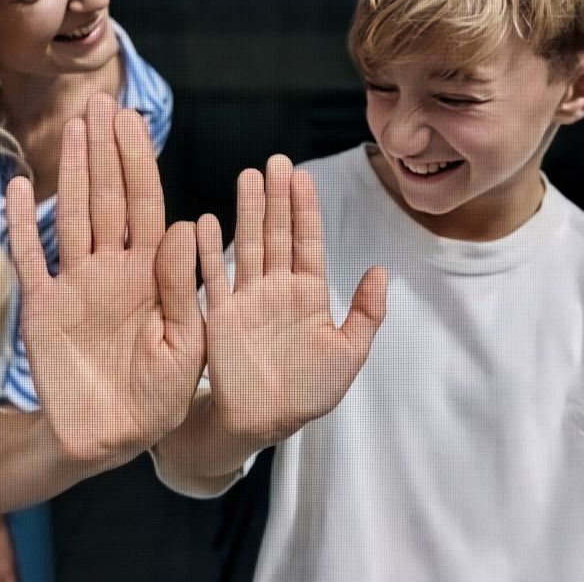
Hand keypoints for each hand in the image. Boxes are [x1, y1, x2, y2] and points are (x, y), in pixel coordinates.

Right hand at [6, 94, 204, 463]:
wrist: (109, 439)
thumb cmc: (157, 398)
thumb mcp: (185, 346)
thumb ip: (183, 288)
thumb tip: (189, 223)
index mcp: (153, 274)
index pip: (147, 205)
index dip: (139, 162)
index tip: (133, 120)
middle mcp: (113, 269)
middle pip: (110, 197)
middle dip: (106, 151)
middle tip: (100, 103)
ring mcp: (76, 284)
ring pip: (73, 215)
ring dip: (72, 173)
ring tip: (72, 129)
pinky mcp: (43, 307)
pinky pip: (31, 257)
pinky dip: (23, 224)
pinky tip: (20, 187)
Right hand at [197, 155, 386, 443]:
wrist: (262, 421)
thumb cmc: (308, 392)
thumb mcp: (348, 355)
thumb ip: (366, 314)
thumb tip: (380, 269)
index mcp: (308, 293)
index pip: (308, 240)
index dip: (305, 208)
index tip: (302, 176)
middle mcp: (277, 288)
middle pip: (277, 233)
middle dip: (277, 197)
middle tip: (275, 161)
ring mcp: (247, 298)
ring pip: (249, 245)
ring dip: (248, 212)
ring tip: (247, 177)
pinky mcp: (221, 315)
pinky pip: (214, 277)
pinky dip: (207, 252)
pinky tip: (203, 223)